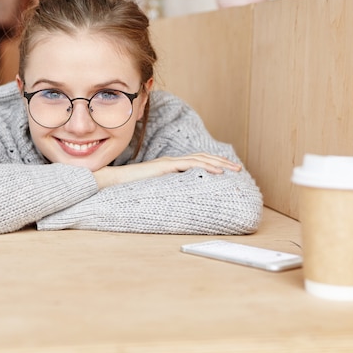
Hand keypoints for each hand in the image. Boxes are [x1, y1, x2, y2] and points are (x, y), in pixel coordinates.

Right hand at [92, 152, 241, 188]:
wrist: (115, 181)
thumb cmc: (131, 187)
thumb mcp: (154, 188)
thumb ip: (166, 187)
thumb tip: (179, 196)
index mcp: (171, 165)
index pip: (197, 160)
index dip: (214, 162)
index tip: (227, 169)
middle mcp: (172, 161)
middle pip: (203, 157)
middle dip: (222, 162)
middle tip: (238, 168)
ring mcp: (169, 163)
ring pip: (200, 159)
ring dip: (219, 163)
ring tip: (233, 169)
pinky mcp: (165, 167)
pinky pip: (190, 165)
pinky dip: (206, 166)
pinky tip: (218, 172)